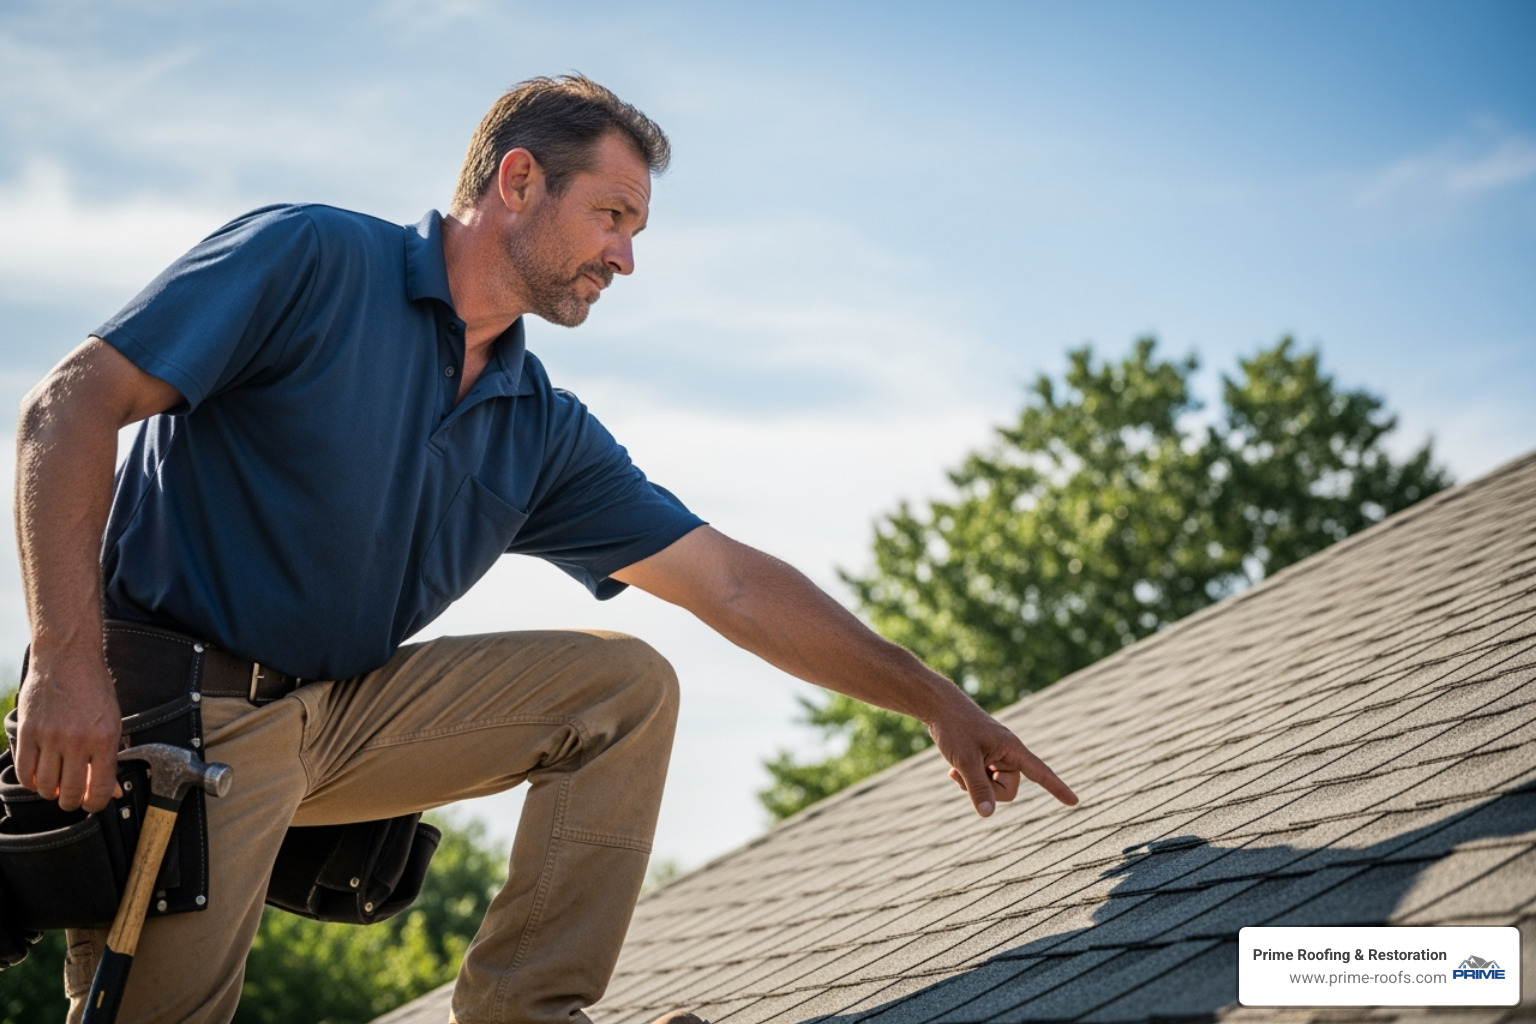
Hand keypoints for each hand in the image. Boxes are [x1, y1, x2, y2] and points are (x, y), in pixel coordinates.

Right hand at [14, 654, 122, 812]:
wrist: (67, 658)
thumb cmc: (93, 689)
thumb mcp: (112, 721)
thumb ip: (110, 757)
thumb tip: (110, 791)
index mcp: (104, 739)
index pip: (100, 788)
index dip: (96, 804)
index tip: (94, 804)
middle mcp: (77, 740)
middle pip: (70, 793)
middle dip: (73, 802)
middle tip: (74, 796)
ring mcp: (49, 737)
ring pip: (45, 786)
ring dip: (51, 792)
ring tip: (57, 784)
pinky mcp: (27, 732)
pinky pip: (24, 771)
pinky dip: (31, 780)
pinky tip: (40, 775)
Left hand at [928, 702, 1076, 816]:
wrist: (938, 707)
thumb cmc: (954, 729)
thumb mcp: (964, 761)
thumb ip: (977, 788)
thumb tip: (988, 815)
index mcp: (1012, 749)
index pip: (1041, 773)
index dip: (1058, 789)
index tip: (1075, 802)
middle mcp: (1008, 753)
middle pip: (1009, 790)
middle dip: (988, 790)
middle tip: (966, 773)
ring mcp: (996, 756)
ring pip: (994, 788)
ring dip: (974, 785)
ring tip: (957, 769)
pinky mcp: (984, 758)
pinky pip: (983, 781)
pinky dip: (968, 780)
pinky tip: (953, 770)